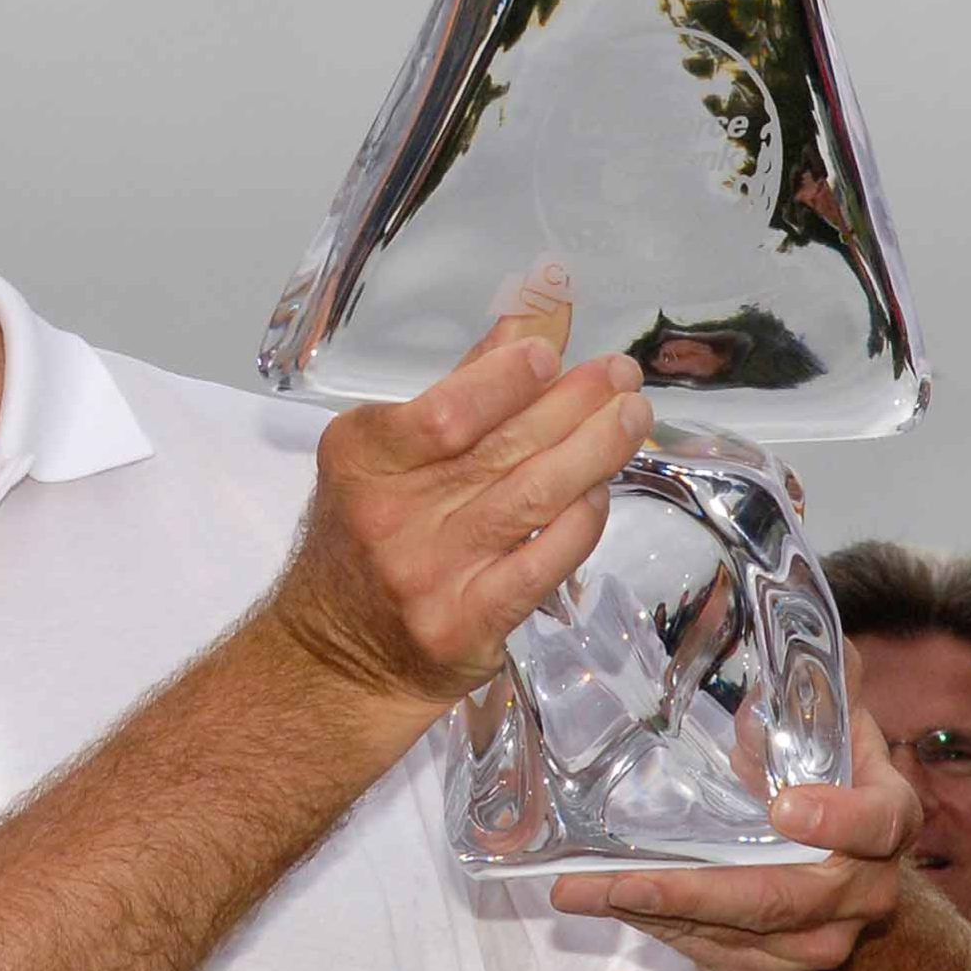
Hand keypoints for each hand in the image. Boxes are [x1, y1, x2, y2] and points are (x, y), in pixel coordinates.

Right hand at [269, 319, 652, 720]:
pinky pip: (543, 562)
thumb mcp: (388, 453)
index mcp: (361, 456)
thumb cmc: (368, 536)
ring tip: (632, 417)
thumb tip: (533, 317)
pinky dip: (580, 520)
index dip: (507, 378)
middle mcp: (389, 514)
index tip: (552, 352)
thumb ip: (464, 386)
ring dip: (594, 451)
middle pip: (501, 448)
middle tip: (621, 376)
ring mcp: (429, 572)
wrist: (337, 653)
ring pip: (530, 498)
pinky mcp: (467, 623)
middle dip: (573, 403)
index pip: (445, 412)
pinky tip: (602, 490)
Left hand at [548, 704, 922, 970]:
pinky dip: (665, 932)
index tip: (783, 807)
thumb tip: (788, 604)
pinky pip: (722, 959)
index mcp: (885, 814)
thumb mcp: (819, 723)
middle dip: (696, 891)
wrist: (839, 867)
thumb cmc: (820, 775)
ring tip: (584, 891)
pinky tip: (612, 904)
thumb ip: (809, 678)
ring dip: (660, 915)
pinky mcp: (782, 970)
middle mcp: (866, 888)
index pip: (879, 820)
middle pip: (786, 898)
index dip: (838, 818)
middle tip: (622, 880)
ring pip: (743, 937)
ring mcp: (826, 938)